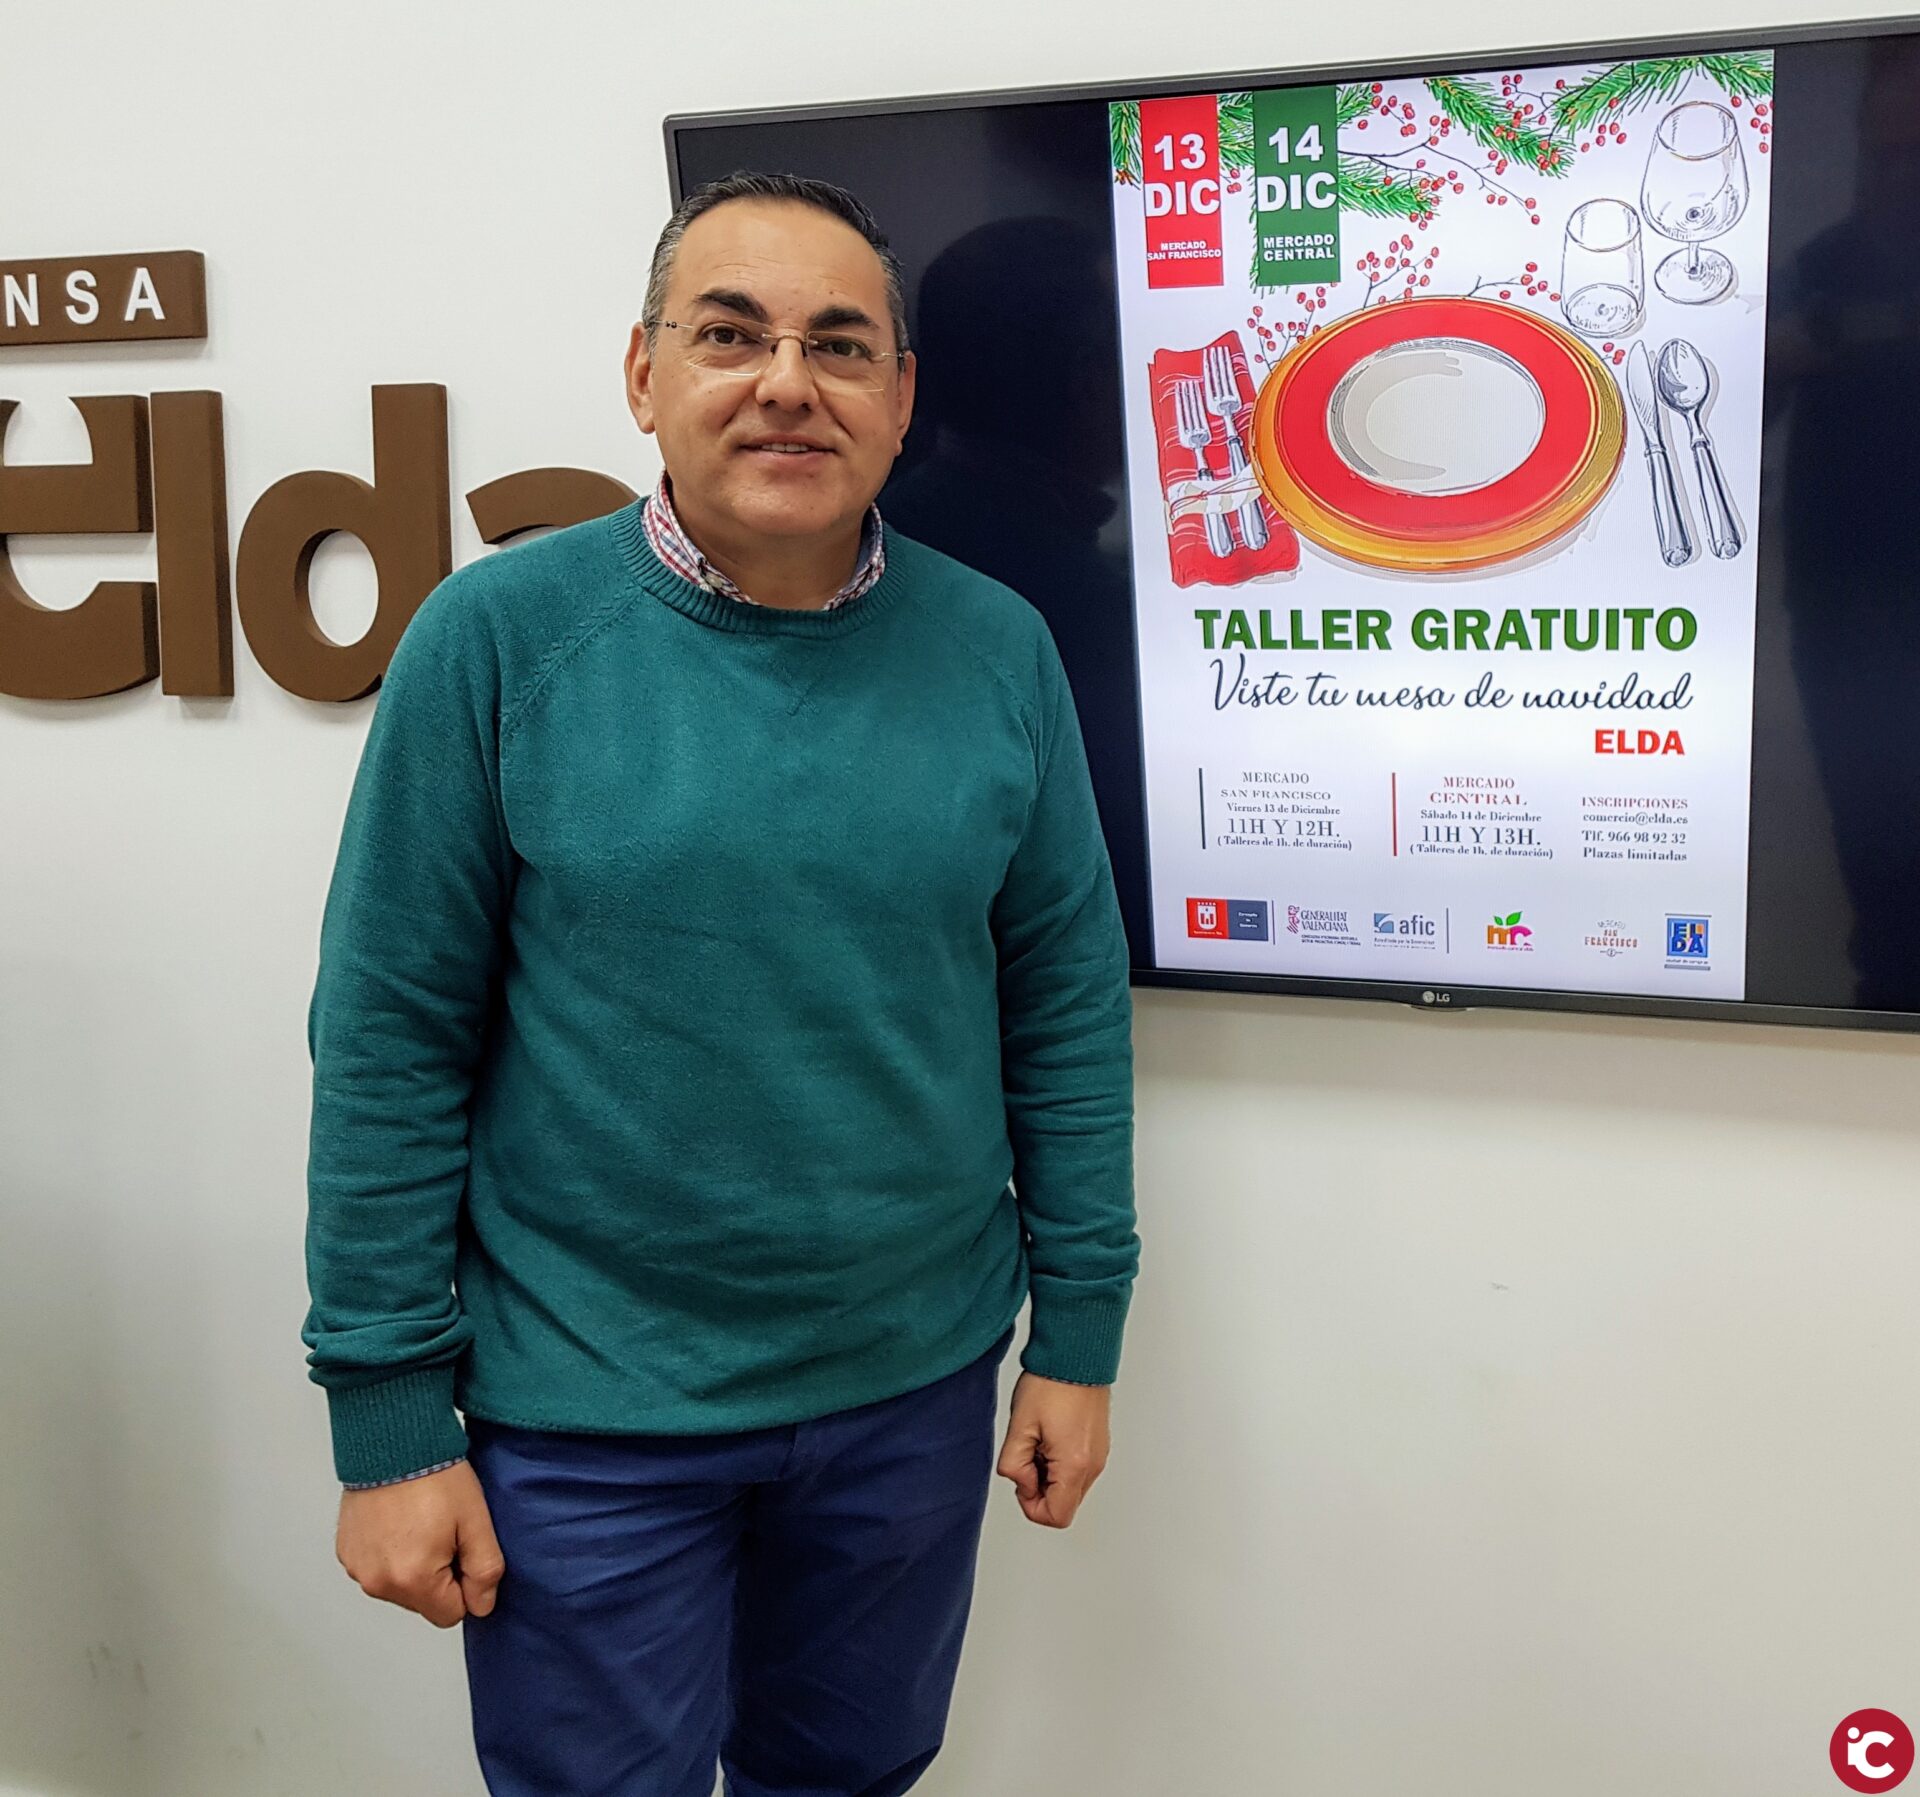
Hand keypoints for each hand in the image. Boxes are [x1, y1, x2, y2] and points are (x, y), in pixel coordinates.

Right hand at [335, 1460, 504, 1627]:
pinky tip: (400, 1519)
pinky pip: (378, 1568)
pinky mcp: (347, 1552)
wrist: (393, 1439)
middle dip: (439, 1574)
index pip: (451, 1614)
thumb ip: (485, 1570)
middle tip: (443, 1529)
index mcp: (412, 1580)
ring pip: (400, 1586)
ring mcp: (358, 1568)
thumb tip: (482, 1604)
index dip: (465, 1583)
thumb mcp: (476, 1520)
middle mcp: (378, 1582)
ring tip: (421, 1520)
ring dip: (414, 1564)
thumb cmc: (435, 1474)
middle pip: (423, 1602)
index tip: (463, 1548)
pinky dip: (391, 1552)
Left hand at [995, 1372, 1110, 1528]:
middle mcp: (1093, 1465)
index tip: (1022, 1479)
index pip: (1056, 1516)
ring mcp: (1099, 1455)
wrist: (1076, 1355)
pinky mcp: (1099, 1445)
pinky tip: (1049, 1435)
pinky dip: (1060, 1463)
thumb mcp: (1019, 1426)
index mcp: (1074, 1465)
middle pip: (1065, 1505)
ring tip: (1039, 1440)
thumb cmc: (1051, 1384)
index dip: (1032, 1505)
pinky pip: (1078, 1470)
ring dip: (1050, 1475)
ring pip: (1071, 1488)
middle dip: (1040, 1490)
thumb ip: (1014, 1465)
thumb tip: (1022, 1483)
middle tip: (1028, 1455)